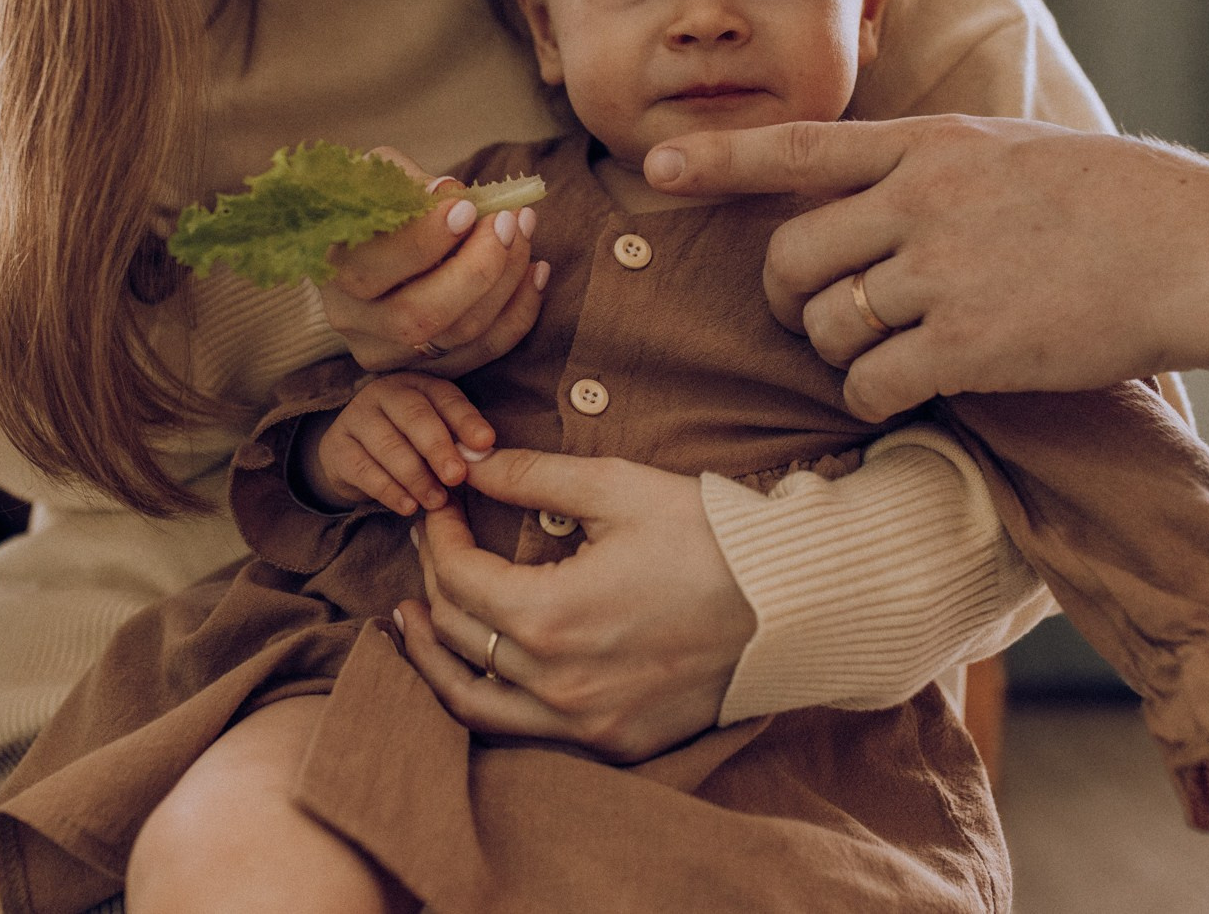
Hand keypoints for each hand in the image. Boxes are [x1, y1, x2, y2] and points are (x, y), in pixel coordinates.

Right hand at [304, 373, 495, 514]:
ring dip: (416, 476)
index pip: (445, 397)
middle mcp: (385, 393)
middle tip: (457, 476)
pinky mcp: (336, 447)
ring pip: (388, 445)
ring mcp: (357, 417)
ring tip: (436, 501)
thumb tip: (483, 458)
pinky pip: (364, 470)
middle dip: (438, 448)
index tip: (486, 443)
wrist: (353, 456)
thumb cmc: (409, 444)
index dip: (466, 420)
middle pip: (414, 416)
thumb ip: (458, 443)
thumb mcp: (435, 436)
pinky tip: (408, 507)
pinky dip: (389, 491)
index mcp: (418, 384)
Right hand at [319, 147, 546, 376]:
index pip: (372, 268)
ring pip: (458, 334)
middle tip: (509, 221)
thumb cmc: (376, 201)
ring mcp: (388, 351)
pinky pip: (483, 351)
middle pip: (420, 315)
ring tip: (525, 232)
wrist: (366, 245)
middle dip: (478, 267)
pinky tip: (537, 270)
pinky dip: (519, 312)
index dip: (426, 240)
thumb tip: (448, 194)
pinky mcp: (425, 368)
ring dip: (506, 282)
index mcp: (331, 269)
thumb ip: (408, 183)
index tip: (468, 207)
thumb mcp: (378, 177)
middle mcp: (352, 319)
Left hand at [394, 449, 755, 761]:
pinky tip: (479, 669)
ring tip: (414, 623)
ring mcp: (585, 723)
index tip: (442, 507)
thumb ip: (532, 476)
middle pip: (457, 634)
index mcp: (551, 616)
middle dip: (433, 582)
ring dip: (434, 659)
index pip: (458, 577)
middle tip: (430, 546)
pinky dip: (486, 699)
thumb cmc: (711, 538)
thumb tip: (471, 464)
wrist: (794, 605)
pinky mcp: (613, 743)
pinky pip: (522, 732)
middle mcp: (558, 683)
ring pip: (472, 702)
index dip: (438, 535)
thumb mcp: (618, 488)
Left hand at [643, 117, 1208, 419]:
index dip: (721, 157)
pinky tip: (899, 393)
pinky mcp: (969, 345)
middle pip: (792, 257)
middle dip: (783, 298)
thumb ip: (935, 167)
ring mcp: (943, 273)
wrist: (1201, 251)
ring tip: (878, 354)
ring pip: (827, 325)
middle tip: (807, 317)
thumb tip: (869, 198)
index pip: (802, 146)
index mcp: (934, 144)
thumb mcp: (1016, 149)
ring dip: (834, 352)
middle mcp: (924, 201)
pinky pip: (871, 382)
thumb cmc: (1120, 200)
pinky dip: (869, 396)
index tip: (657, 162)